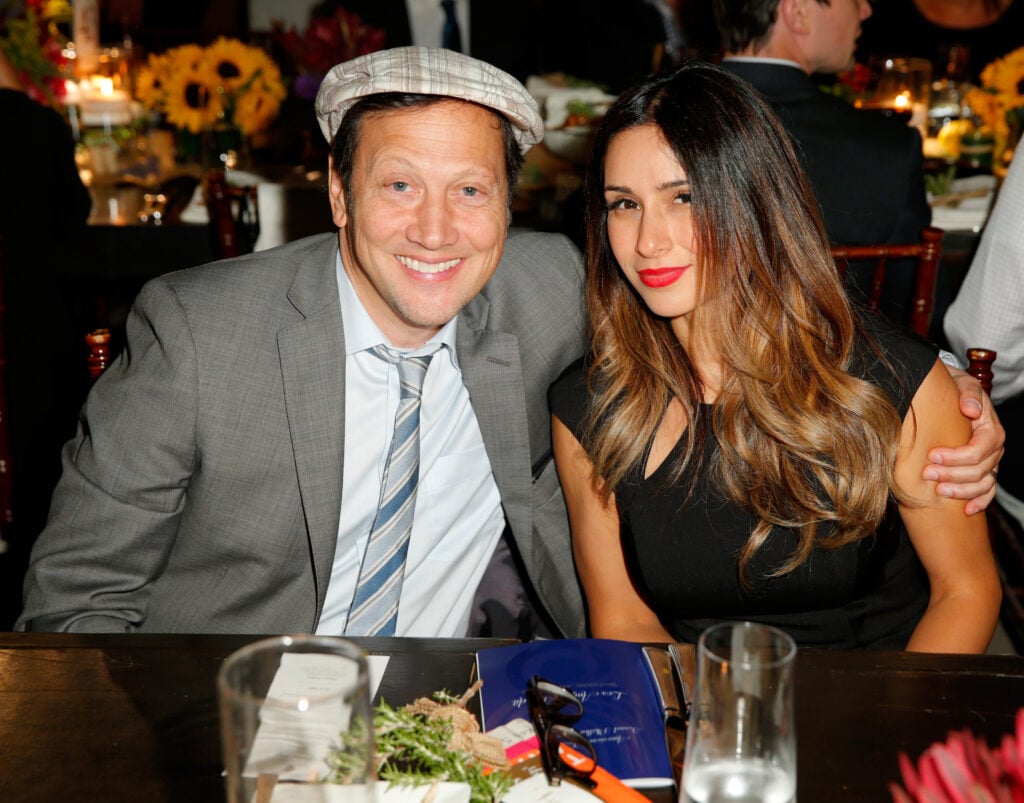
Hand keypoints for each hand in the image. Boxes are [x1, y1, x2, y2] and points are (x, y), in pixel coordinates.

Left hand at [925, 370, 1004, 514]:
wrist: (949, 393)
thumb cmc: (954, 389)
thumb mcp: (962, 384)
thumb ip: (968, 394)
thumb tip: (970, 409)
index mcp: (991, 429)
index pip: (979, 449)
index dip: (957, 457)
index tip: (932, 455)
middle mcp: (993, 449)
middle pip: (979, 469)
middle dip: (952, 474)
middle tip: (927, 474)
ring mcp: (989, 462)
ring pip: (983, 484)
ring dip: (962, 491)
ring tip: (939, 491)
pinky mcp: (982, 472)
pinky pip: (987, 492)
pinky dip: (979, 502)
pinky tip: (966, 510)